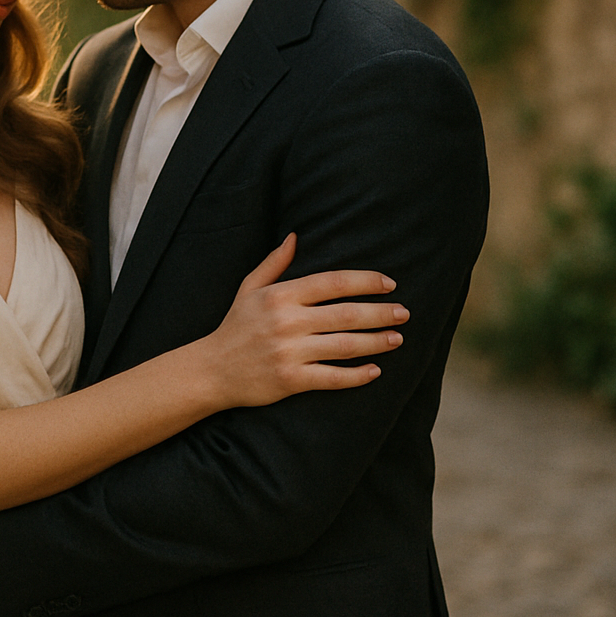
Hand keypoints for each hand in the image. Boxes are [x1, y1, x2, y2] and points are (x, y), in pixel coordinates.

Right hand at [203, 234, 408, 407]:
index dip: (365, 281)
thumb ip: (274, 263)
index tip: (389, 284)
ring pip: (345, 346)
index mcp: (280, 295)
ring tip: (397, 338)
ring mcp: (289, 352)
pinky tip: (375, 371)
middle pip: (347, 314)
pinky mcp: (290, 380)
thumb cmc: (234, 327)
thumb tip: (295, 236)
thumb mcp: (249, 288)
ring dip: (377, 342)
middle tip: (404, 313)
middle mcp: (287, 322)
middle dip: (381, 313)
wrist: (211, 370)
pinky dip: (357, 376)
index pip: (333, 283)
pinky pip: (332, 378)